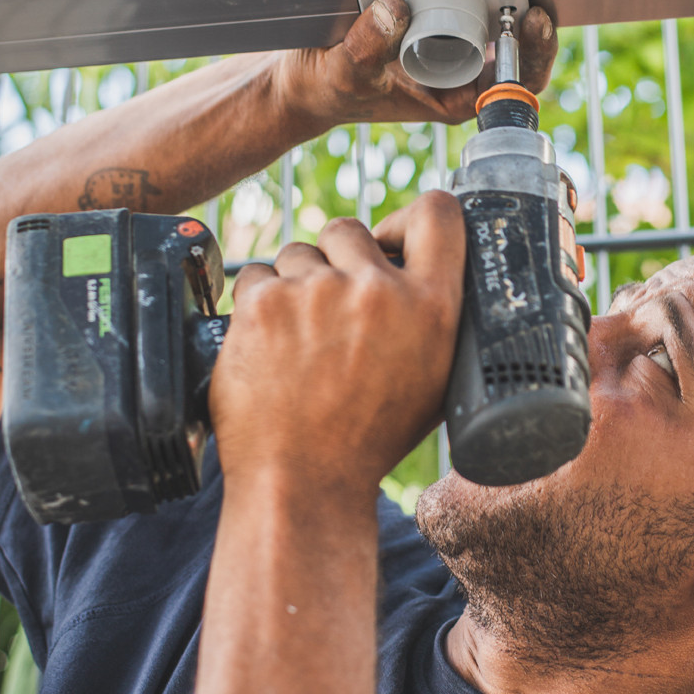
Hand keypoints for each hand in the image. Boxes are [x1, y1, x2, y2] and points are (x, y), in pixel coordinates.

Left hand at [209, 191, 464, 494]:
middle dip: (336, 263)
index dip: (406, 219)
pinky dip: (257, 305)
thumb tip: (424, 271)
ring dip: (294, 286)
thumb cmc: (368, 440)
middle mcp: (379, 291)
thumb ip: (433, 319)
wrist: (303, 482)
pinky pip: (255, 275)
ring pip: (297, 254)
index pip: (438, 212)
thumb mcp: (433, 382)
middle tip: (329, 314)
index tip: (388, 242)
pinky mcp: (263, 302)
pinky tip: (269, 349)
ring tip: (298, 344)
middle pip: (349, 229)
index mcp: (433, 308)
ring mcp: (317, 293)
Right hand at [276, 0, 557, 129]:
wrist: (305, 77)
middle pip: (513, 35)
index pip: (516, 81)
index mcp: (457, 96)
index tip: (532, 19)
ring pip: (487, 3)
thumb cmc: (331, 88)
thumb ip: (367, 47)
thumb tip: (394, 9)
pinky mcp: (431, 9)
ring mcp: (449, 38)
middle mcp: (462, 68)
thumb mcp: (347, 72)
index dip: (533, 52)